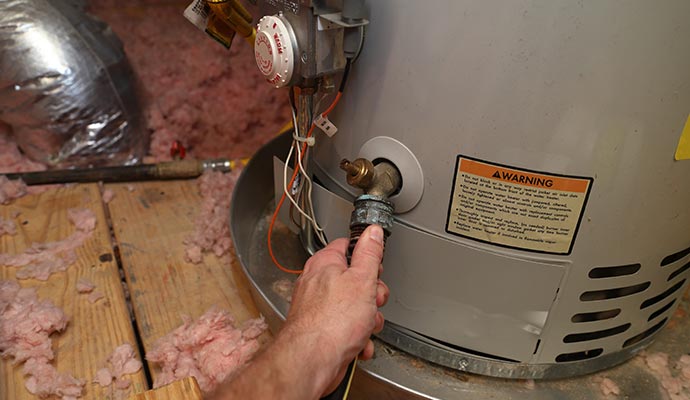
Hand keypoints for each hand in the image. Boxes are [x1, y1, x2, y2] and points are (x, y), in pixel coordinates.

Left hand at [282, 225, 389, 395]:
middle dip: (372, 296)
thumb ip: (369, 254)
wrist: (312, 362)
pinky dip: (356, 338)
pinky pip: (346, 329)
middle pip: (355, 281)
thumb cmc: (331, 323)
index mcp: (325, 264)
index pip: (348, 247)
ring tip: (364, 328)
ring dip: (367, 321)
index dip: (367, 258)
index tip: (376, 269)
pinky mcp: (320, 331)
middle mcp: (317, 283)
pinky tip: (357, 344)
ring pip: (354, 308)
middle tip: (372, 302)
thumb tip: (372, 232)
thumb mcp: (362, 280)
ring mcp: (318, 308)